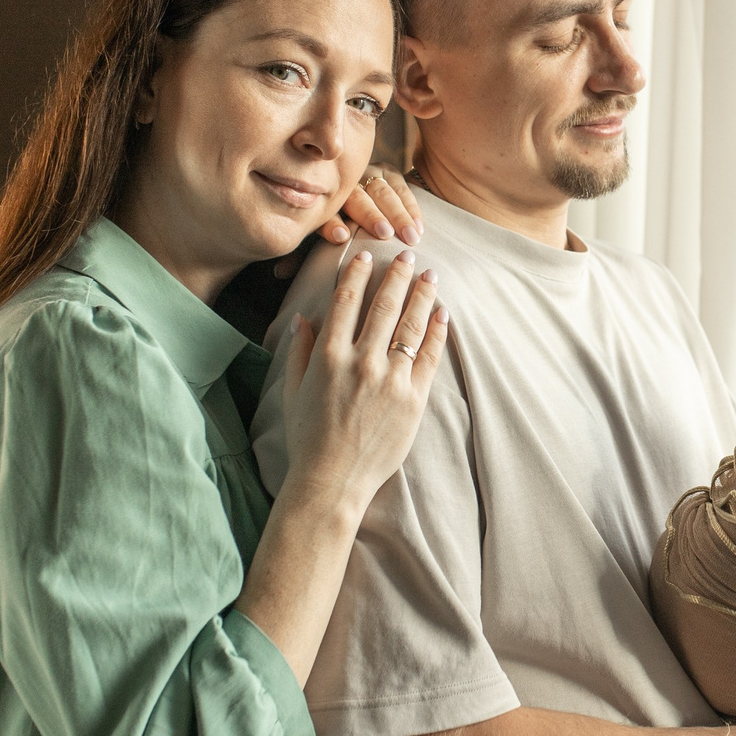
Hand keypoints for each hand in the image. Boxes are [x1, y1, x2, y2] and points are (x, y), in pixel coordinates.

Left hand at [274, 167, 422, 278]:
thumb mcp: (315, 237)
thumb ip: (300, 254)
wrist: (354, 192)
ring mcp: (366, 174)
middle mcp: (344, 185)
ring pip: (382, 190)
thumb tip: (278, 272)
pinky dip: (411, 207)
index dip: (331, 223)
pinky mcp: (387, 170)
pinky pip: (401, 185)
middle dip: (370, 215)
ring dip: (398, 214)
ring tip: (410, 236)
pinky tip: (419, 227)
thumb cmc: (336, 226)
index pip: (325, 211)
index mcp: (321, 201)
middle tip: (383, 234)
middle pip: (356, 197)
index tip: (340, 237)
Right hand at [274, 249, 448, 514]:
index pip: (346, 301)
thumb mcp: (293, 392)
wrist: (333, 482)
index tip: (367, 255)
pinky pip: (428, 357)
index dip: (357, 274)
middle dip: (397, 275)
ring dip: (422, 296)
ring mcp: (390, 381)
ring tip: (430, 275)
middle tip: (407, 254)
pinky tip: (442, 314)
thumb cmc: (308, 439)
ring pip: (410, 326)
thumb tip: (303, 318)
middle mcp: (361, 363)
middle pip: (384, 306)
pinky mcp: (413, 400)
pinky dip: (436, 332)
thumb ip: (298, 351)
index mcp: (328, 357)